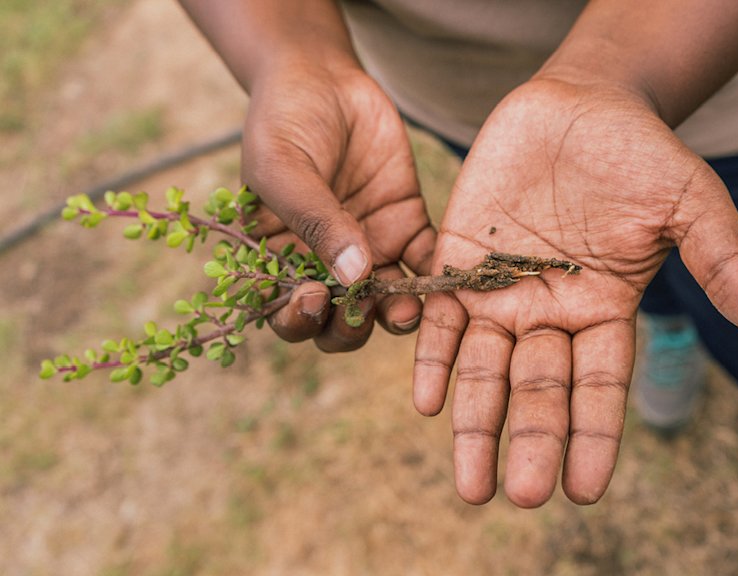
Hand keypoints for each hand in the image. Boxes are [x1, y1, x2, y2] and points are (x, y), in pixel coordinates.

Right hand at [242, 62, 434, 350]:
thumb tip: (353, 277)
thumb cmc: (284, 121)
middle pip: (340, 322)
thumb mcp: (283, 167)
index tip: (312, 299)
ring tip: (406, 307)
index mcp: (283, 260)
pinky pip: (426, 261)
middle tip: (362, 310)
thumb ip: (314, 220)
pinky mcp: (407, 225)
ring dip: (397, 313)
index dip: (299, 320)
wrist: (324, 76)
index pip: (288, 311)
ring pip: (386, 302)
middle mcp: (327, 265)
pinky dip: (438, 276)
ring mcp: (371, 249)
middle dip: (351, 328)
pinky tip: (444, 276)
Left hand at [413, 77, 737, 506]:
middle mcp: (550, 314)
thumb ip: (722, 260)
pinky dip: (434, 358)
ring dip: (474, 423)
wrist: (579, 104)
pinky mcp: (458, 261)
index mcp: (605, 311)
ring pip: (484, 369)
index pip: (599, 387)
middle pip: (538, 390)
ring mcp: (501, 292)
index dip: (593, 437)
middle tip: (520, 495)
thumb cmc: (641, 154)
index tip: (582, 491)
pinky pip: (441, 318)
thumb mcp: (691, 203)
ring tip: (470, 484)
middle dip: (530, 441)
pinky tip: (427, 401)